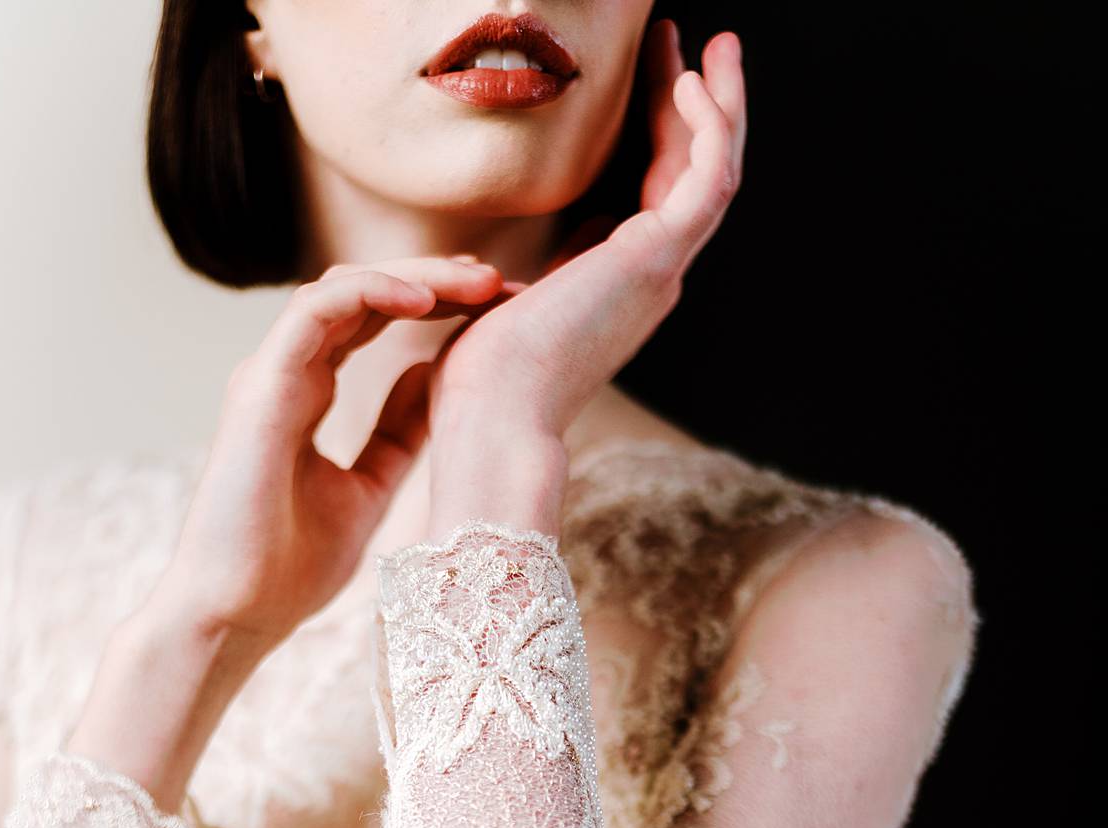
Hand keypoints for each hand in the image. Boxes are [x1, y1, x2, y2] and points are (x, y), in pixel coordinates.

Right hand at [151, 256, 511, 650]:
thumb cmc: (291, 569)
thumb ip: (396, 435)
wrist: (239, 613)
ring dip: (411, 277)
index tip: (494, 308)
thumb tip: (434, 380)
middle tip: (497, 281)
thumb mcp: (368, 489)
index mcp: (306, 395)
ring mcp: (269, 375)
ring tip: (473, 281)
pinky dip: (369, 294)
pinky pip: (314, 311)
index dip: (431, 304)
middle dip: (432, 279)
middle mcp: (285, 374)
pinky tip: (422, 301)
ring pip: (342, 289)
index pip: (370, 323)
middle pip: (362, 295)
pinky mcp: (260, 387)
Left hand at [426, 23, 747, 440]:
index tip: (653, 72)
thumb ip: (556, 263)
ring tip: (714, 44)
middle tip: (687, 37)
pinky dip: (709, 129)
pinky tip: (690, 81)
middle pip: (690, 174)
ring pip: (713, 174)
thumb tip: (577, 234)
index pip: (656, 192)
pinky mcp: (658, 258)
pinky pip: (707, 181)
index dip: (660, 128)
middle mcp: (651, 278)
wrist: (493, 411)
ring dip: (718, 105)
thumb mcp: (520, 299)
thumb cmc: (486, 376)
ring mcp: (660, 269)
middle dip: (693, 102)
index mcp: (620, 285)